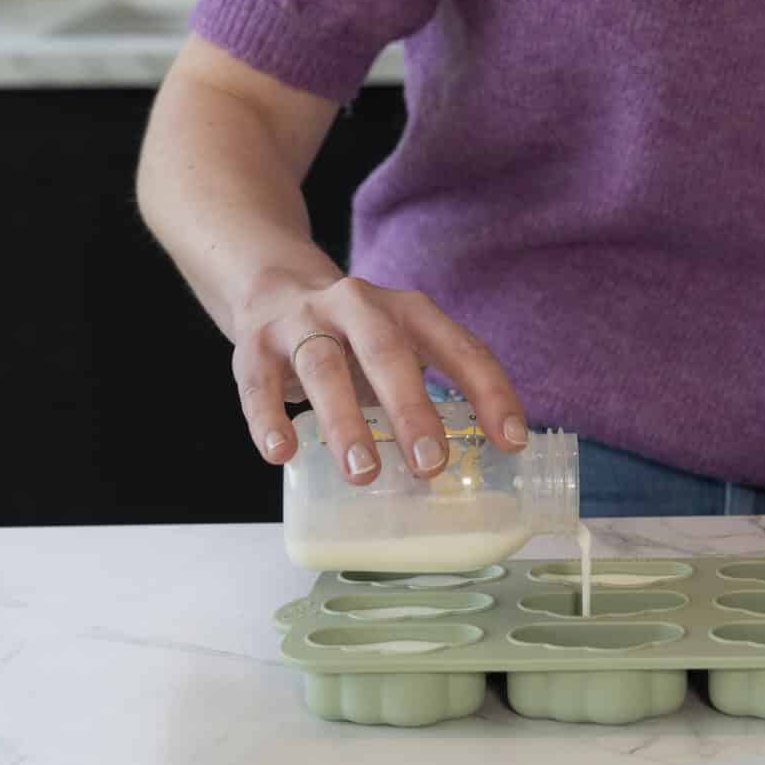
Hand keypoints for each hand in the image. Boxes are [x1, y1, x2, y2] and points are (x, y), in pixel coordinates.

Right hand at [230, 273, 526, 484]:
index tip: (510, 442)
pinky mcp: (254, 345)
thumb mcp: (400, 346)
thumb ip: (428, 392)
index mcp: (409, 310)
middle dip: (411, 409)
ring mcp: (303, 322)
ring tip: (363, 474)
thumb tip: (471, 468)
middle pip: (387, 352)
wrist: (273, 290)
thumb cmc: (355, 339)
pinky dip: (269, 418)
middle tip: (431, 463)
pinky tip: (282, 454)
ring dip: (345, 422)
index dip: (490, 393)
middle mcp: (358, 306)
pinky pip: (259, 384)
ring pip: (324, 367)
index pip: (460, 347)